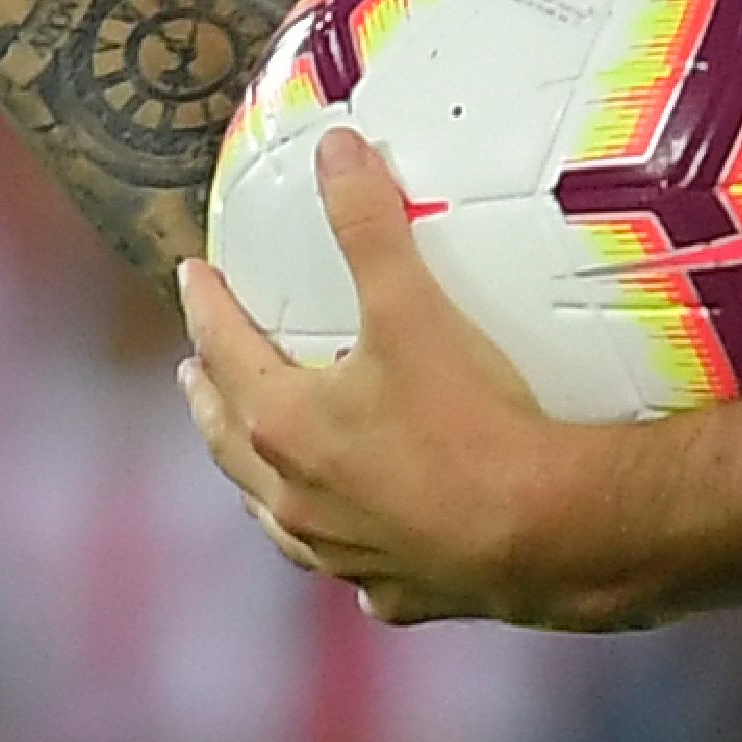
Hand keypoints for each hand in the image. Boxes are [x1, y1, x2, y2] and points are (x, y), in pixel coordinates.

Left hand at [174, 133, 610, 627]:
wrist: (550, 533)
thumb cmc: (474, 419)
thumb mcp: (413, 308)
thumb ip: (368, 224)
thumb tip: (335, 149)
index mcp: (284, 425)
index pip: (224, 350)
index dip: (205, 308)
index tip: (192, 277)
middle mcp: (297, 498)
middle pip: (230, 440)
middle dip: (209, 399)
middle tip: (193, 373)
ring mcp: (343, 554)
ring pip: (277, 515)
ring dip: (256, 481)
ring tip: (252, 461)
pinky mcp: (397, 593)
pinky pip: (352, 569)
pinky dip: (342, 547)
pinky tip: (357, 543)